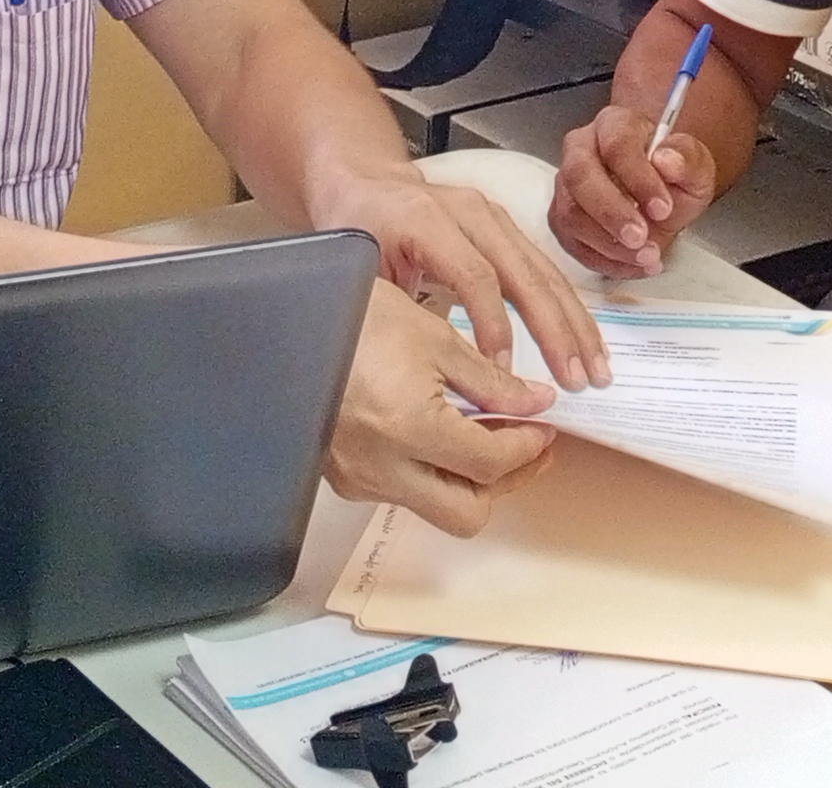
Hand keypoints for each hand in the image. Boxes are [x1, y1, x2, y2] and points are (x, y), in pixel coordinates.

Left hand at [311, 170, 609, 388]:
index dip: (493, 325)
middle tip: (576, 378)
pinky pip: (546, 270)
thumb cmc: (357, 229)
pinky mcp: (509, 228)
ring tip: (595, 368)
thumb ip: (392, 309)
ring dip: (574, 324)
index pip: (474, 275)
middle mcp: (470, 212)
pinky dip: (569, 309)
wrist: (367, 183)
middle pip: (524, 273)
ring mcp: (495, 217)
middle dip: (555, 330)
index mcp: (427, 219)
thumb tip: (421, 367)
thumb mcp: (359, 269)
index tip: (503, 372)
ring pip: (545, 272)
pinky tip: (585, 340)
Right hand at [323, 282, 564, 535]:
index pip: (489, 463)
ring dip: (470, 480)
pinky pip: (403, 491)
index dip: (527, 448)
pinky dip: (433, 471)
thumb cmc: (352, 316)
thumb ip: (491, 381)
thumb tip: (535, 403)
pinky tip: (444, 434)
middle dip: (505, 483)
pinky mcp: (343, 476)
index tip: (543, 426)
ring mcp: (358, 477)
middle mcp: (380, 466)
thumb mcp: (434, 338)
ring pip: (434, 507)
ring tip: (488, 434)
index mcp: (408, 426)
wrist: (288, 320)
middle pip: (466, 514)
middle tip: (527, 446)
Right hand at [550, 104, 719, 276]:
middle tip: (642, 239)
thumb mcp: (696, 167)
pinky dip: (603, 260)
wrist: (662, 196)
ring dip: (608, 243)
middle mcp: (581, 149)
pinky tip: (633, 265)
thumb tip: (667, 160)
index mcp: (614, 125)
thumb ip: (687, 160)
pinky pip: (572, 242)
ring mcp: (566, 185)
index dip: (638, 179)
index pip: (616, 145)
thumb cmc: (673, 176)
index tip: (663, 208)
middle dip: (611, 213)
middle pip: (580, 176)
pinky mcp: (561, 217)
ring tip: (646, 256)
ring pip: (569, 214)